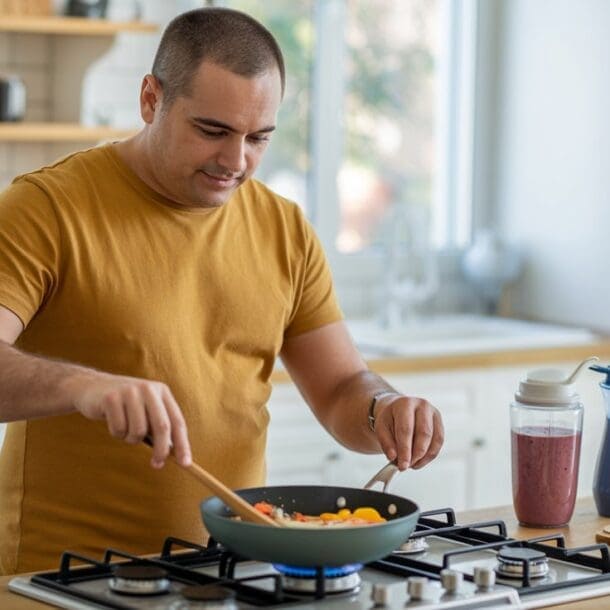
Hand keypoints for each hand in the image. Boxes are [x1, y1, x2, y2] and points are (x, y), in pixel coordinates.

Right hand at [68, 371, 190, 468]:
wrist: (91, 387)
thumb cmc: (125, 406)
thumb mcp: (146, 411)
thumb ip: (160, 427)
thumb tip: (176, 455)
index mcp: (162, 391)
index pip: (177, 421)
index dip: (182, 444)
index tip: (185, 464)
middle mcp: (148, 389)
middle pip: (162, 426)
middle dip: (161, 450)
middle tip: (157, 464)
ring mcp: (129, 392)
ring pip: (138, 431)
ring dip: (131, 439)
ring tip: (125, 429)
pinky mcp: (111, 398)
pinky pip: (119, 429)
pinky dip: (116, 433)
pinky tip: (111, 420)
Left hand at [374, 395, 443, 470]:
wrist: (398, 409)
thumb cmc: (390, 419)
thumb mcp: (381, 427)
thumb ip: (386, 443)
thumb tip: (394, 457)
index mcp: (405, 404)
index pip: (406, 429)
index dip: (405, 450)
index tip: (402, 465)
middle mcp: (422, 406)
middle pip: (424, 433)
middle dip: (416, 454)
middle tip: (407, 466)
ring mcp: (433, 413)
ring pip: (434, 439)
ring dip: (424, 457)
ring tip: (411, 464)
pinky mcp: (440, 422)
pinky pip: (439, 442)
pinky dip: (430, 455)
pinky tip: (419, 461)